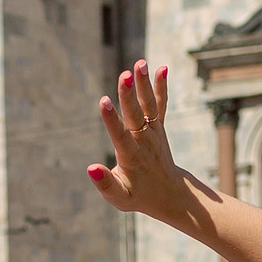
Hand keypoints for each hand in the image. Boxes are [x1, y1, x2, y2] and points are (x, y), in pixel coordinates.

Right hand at [86, 62, 201, 228]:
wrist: (170, 194)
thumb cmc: (139, 196)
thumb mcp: (120, 198)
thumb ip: (105, 184)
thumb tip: (91, 167)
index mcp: (131, 157)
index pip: (120, 135)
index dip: (112, 119)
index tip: (104, 101)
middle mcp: (145, 141)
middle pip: (136, 115)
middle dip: (129, 95)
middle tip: (125, 75)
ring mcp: (154, 132)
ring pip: (149, 105)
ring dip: (145, 84)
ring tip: (140, 63)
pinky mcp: (159, 127)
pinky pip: (161, 105)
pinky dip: (161, 87)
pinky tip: (161, 68)